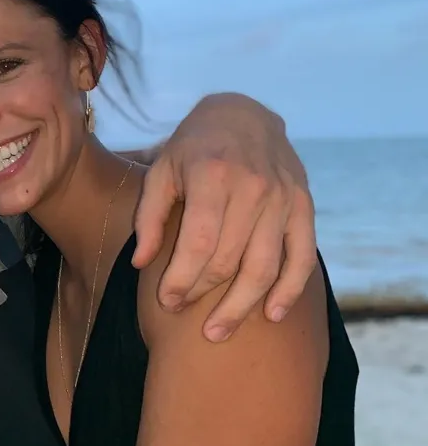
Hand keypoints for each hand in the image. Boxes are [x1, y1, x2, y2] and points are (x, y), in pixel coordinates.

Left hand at [131, 93, 316, 341]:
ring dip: (243, 305)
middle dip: (205, 296)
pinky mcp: (303, 205)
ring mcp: (283, 198)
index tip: (166, 301)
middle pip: (231, 260)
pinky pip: (302, 256)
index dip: (182, 279)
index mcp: (213, 176)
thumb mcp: (161, 171)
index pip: (199, 243)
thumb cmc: (193, 147)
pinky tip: (271, 314)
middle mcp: (253, 188)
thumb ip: (149, 217)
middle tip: (185, 316)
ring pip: (266, 266)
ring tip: (218, 332)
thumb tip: (141, 264)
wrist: (242, 113)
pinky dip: (289, 289)